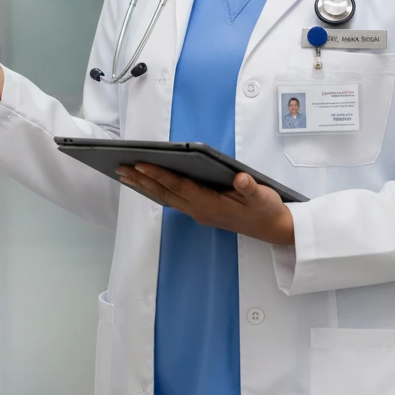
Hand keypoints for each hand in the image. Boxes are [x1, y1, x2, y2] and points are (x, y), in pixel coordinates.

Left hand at [116, 164, 294, 245]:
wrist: (274, 230)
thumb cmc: (266, 209)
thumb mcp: (263, 197)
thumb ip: (251, 189)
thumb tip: (242, 179)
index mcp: (211, 204)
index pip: (179, 186)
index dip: (159, 175)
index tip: (141, 164)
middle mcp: (200, 210)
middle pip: (165, 193)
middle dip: (142, 180)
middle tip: (121, 168)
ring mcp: (199, 213)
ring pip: (166, 198)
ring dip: (145, 186)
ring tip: (126, 174)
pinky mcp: (201, 212)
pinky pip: (173, 200)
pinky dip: (157, 191)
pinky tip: (148, 184)